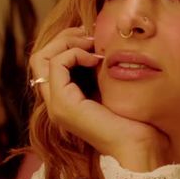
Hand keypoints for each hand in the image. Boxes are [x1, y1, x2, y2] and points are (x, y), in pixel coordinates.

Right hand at [32, 25, 168, 170]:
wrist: (139, 145)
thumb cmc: (134, 119)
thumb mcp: (111, 86)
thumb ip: (97, 69)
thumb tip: (96, 41)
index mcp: (65, 99)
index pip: (47, 62)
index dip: (66, 42)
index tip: (92, 37)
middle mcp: (55, 103)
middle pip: (39, 57)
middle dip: (63, 38)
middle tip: (88, 33)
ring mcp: (56, 105)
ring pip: (41, 58)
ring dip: (67, 42)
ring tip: (92, 44)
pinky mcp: (63, 105)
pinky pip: (57, 64)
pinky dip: (74, 53)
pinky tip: (94, 59)